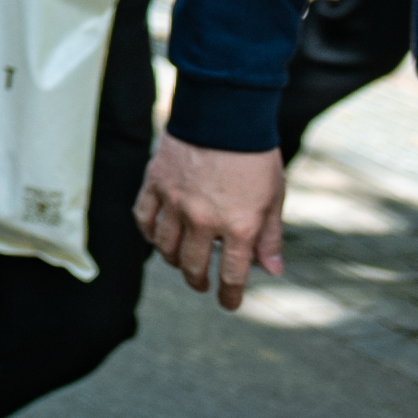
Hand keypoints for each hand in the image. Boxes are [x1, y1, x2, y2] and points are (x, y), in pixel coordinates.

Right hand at [138, 135, 285, 309]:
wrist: (223, 114)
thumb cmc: (254, 156)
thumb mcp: (273, 198)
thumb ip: (270, 237)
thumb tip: (272, 271)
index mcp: (239, 226)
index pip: (233, 275)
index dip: (231, 295)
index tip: (229, 304)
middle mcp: (204, 220)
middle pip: (195, 265)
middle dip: (199, 281)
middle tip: (201, 285)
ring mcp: (175, 202)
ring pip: (166, 246)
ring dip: (174, 261)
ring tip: (180, 263)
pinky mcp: (155, 184)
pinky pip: (144, 217)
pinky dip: (148, 232)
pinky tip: (156, 237)